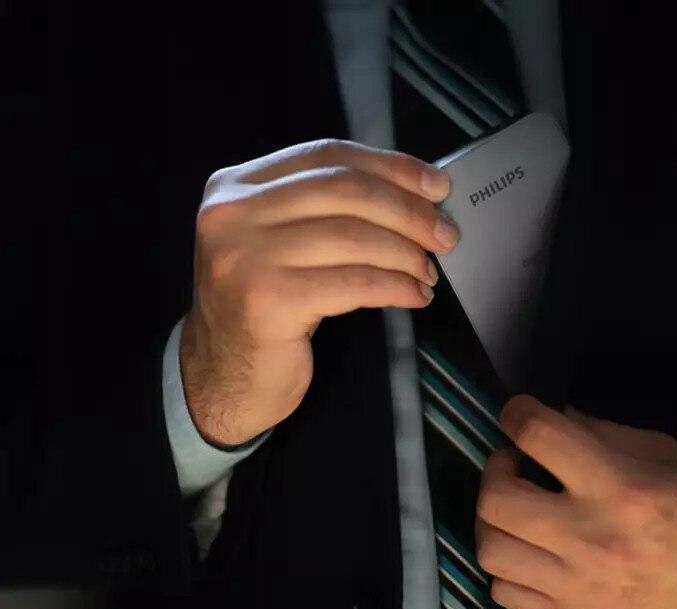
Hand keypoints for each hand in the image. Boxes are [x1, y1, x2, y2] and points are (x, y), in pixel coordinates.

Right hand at [181, 140, 457, 445]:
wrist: (221, 376)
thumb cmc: (266, 306)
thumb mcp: (281, 242)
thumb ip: (326, 209)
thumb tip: (417, 197)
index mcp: (236, 185)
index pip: (327, 154)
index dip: (391, 166)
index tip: (435, 186)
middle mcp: (232, 213)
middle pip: (344, 189)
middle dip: (407, 210)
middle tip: (444, 234)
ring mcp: (244, 256)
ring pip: (353, 236)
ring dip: (405, 253)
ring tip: (428, 270)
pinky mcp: (266, 301)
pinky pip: (353, 282)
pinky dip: (394, 286)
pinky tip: (414, 295)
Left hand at [476, 396, 676, 608]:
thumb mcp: (671, 454)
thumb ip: (604, 435)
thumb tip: (555, 420)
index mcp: (621, 487)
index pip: (539, 437)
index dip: (516, 413)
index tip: (518, 412)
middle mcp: (592, 539)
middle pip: (496, 499)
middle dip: (495, 467)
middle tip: (517, 462)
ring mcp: (581, 588)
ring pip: (491, 550)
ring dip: (494, 519)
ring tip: (519, 508)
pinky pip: (506, 595)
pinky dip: (507, 566)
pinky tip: (530, 549)